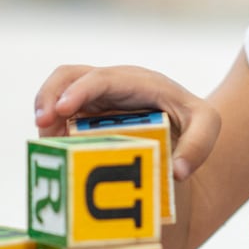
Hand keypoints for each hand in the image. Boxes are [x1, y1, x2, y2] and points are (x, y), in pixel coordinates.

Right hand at [32, 65, 221, 180]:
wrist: (182, 125)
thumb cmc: (192, 119)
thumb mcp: (206, 125)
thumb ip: (199, 144)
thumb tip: (178, 171)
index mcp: (136, 82)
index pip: (102, 78)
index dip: (80, 90)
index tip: (63, 109)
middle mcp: (110, 86)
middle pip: (69, 77)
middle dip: (51, 95)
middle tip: (42, 123)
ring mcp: (93, 100)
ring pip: (58, 94)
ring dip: (46, 113)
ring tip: (45, 141)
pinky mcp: (82, 117)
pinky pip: (58, 119)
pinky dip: (51, 132)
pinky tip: (53, 152)